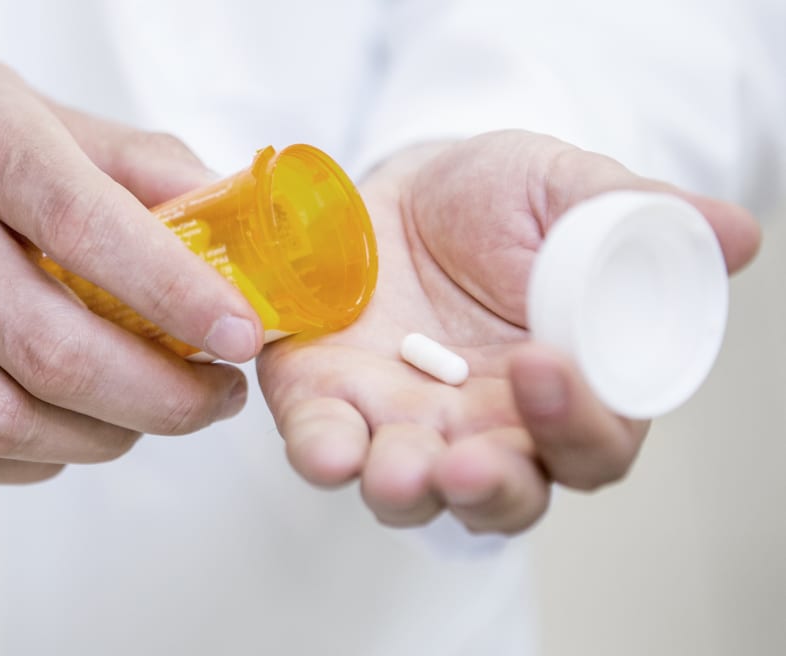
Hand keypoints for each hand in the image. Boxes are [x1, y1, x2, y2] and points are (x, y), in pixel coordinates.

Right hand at [0, 24, 260, 482]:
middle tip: (215, 398)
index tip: (241, 336)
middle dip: (164, 399)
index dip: (182, 297)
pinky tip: (71, 433)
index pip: (95, 234)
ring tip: (152, 416)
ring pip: (10, 421)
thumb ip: (131, 162)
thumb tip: (224, 217)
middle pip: (59, 355)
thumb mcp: (24, 107)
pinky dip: (36, 461)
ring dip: (106, 439)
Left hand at [257, 130, 760, 532]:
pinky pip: (327, 447)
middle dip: (487, 488)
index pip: (590, 444)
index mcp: (563, 389)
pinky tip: (326, 449)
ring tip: (395, 469)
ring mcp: (406, 423)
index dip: (575, 423)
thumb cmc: (500, 199)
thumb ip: (636, 218)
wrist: (405, 187)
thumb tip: (733, 235)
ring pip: (413, 492)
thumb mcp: (567, 192)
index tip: (542, 363)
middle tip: (466, 463)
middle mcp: (488, 426)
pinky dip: (325, 453)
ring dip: (405, 489)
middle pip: (502, 494)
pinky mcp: (331, 404)